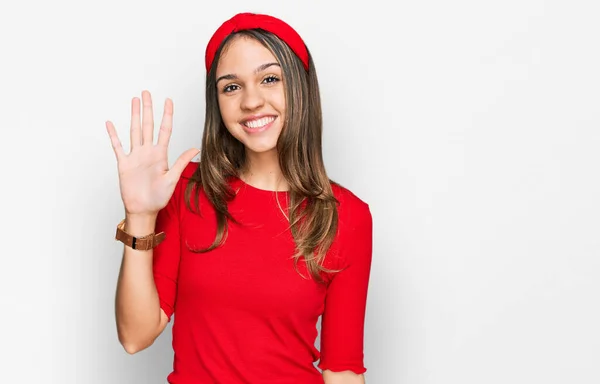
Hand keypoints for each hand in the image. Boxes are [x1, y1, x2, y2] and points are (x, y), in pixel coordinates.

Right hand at [106, 90, 198, 216]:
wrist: (143, 209)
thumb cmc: (159, 197)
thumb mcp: (172, 179)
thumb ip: (181, 162)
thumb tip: (194, 148)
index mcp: (161, 155)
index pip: (164, 130)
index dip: (167, 115)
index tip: (168, 100)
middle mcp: (148, 152)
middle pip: (148, 125)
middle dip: (148, 109)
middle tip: (146, 93)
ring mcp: (135, 156)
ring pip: (134, 131)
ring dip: (134, 116)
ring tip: (134, 101)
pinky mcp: (124, 164)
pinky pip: (118, 147)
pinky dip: (114, 135)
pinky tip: (111, 124)